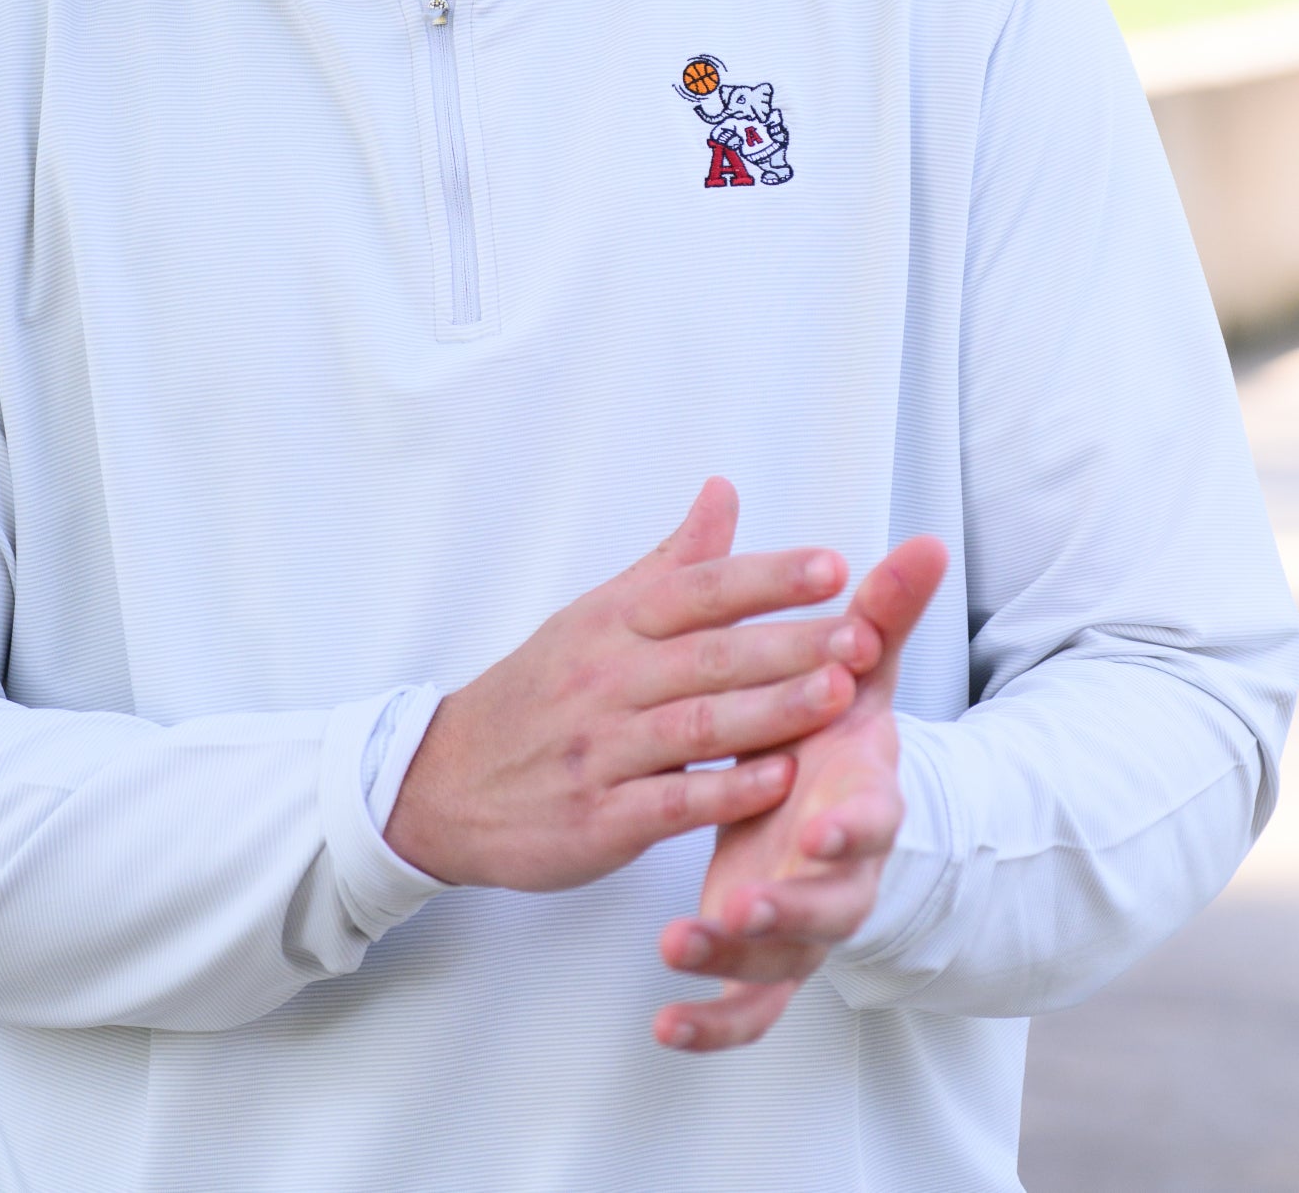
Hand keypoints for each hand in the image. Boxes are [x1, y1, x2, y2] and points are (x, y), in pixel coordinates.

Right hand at [384, 478, 883, 890]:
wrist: (447, 782)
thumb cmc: (539, 692)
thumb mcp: (596, 616)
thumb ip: (673, 563)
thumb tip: (724, 491)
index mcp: (612, 623)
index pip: (698, 590)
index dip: (766, 577)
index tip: (833, 566)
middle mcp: (607, 679)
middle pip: (710, 655)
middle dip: (790, 645)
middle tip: (860, 634)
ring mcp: (602, 749)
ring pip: (698, 724)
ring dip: (771, 710)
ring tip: (838, 695)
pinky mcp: (599, 817)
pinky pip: (669, 800)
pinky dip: (725, 789)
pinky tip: (780, 780)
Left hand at [653, 534, 947, 1052]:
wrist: (837, 815)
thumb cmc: (836, 738)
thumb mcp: (858, 677)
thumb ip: (883, 615)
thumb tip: (927, 541)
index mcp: (861, 804)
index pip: (872, 823)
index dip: (852, 830)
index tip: (819, 827)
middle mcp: (840, 876)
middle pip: (830, 905)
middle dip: (790, 904)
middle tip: (744, 900)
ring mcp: (806, 925)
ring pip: (779, 960)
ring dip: (733, 956)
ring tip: (679, 944)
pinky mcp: (771, 961)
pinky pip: (748, 1009)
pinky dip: (711, 1025)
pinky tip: (664, 1028)